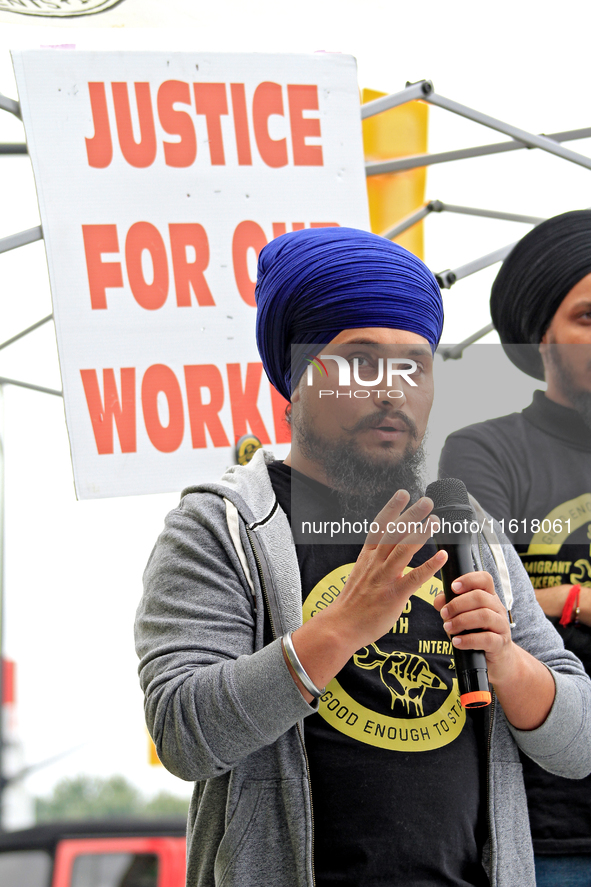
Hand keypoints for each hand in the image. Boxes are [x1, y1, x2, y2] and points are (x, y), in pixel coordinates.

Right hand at [326, 490, 446, 651]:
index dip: (392, 508)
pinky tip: (442, 556)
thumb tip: (387, 554)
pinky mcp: (393, 595)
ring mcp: (383, 578)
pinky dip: (429, 566)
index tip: (403, 493)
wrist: (340, 626)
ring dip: (421, 533)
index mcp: (367, 557)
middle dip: (411, 514)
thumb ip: (375, 562)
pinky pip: (414, 578)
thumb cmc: (352, 604)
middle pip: (394, 533)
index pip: (379, 526)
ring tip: (436, 520)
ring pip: (403, 549)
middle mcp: (375, 563)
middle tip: (427, 501)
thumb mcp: (360, 575)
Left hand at [433, 571, 515, 686]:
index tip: (453, 587)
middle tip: (444, 613)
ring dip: (461, 621)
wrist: (497, 659)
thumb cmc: (477, 632)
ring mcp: (501, 626)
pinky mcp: (500, 643)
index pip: (485, 579)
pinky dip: (468, 640)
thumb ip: (450, 605)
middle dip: (458, 604)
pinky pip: (486, 638)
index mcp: (489, 597)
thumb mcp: (463, 616)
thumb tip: (439, 601)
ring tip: (448, 628)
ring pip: (484, 616)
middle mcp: (498, 608)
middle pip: (480, 597)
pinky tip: (456, 642)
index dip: (468, 579)